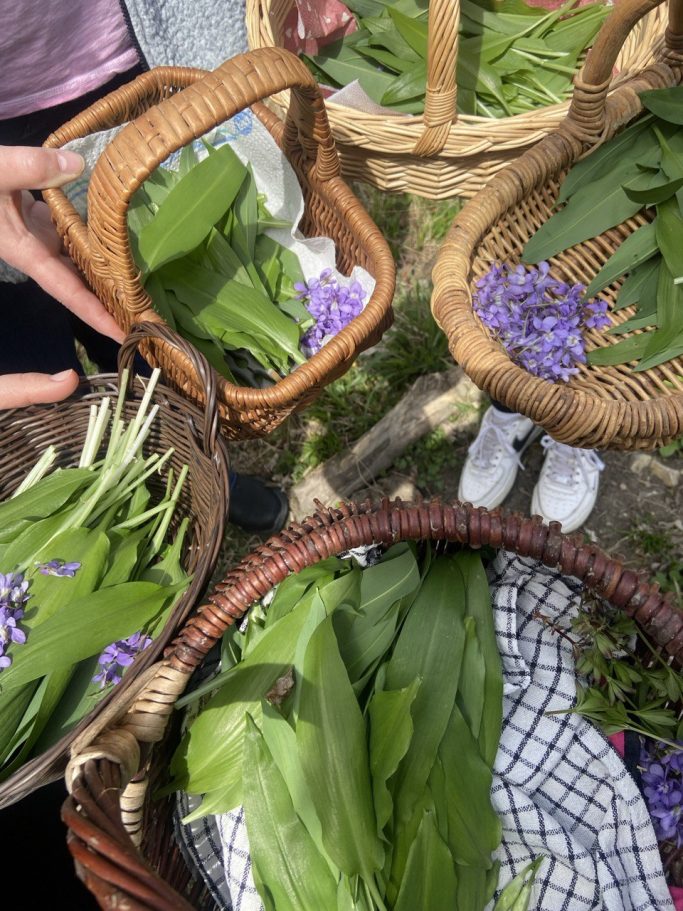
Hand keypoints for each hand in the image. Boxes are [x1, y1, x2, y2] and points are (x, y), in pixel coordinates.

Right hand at [0, 145, 124, 407]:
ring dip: (106, 259)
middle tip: (150, 308)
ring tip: (145, 270)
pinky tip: (117, 222)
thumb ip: (31, 168)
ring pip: (78, 251)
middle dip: (112, 293)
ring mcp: (34, 230)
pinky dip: (91, 226)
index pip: (68, 291)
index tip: (126, 334)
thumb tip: (77, 166)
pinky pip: (69, 224)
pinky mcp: (32, 212)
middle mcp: (34, 247)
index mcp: (26, 251)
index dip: (97, 314)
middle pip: (81, 278)